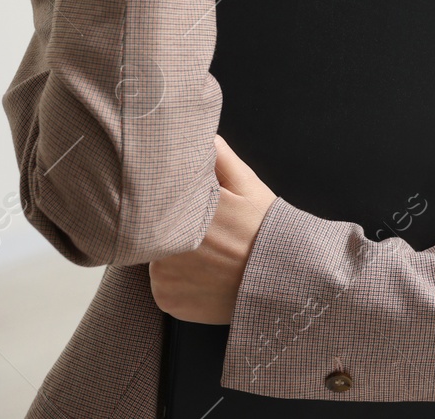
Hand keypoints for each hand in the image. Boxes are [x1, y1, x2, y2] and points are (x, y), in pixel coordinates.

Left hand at [149, 135, 276, 323]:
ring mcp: (164, 277)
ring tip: (206, 256)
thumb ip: (220, 158)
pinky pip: (162, 286)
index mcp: (185, 212)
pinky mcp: (167, 300)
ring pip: (155, 258)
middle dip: (168, 228)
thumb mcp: (249, 186)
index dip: (162, 201)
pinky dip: (176, 281)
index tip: (180, 205)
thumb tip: (202, 135)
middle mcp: (167, 246)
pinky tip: (203, 276)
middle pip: (151, 231)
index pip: (153, 202)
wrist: (283, 280)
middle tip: (203, 234)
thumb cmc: (266, 230)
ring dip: (171, 256)